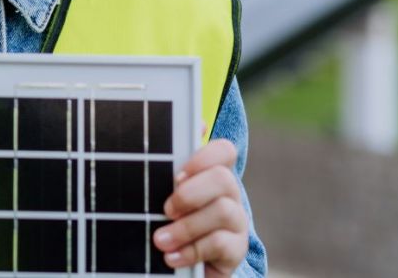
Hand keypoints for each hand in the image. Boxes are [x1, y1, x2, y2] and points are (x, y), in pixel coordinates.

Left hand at [155, 138, 247, 275]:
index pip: (224, 151)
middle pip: (223, 178)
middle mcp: (230, 195)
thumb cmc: (172, 222)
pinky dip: (191, 250)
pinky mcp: (237, 250)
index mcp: (212, 175)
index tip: (177, 176)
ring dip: (186, 227)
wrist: (185, 267)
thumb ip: (166, 171)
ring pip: (223, 211)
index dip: (203, 157)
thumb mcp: (165, 196)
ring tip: (160, 240)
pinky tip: (171, 257)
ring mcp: (237, 222)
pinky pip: (220, 244)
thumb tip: (184, 133)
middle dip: (189, 194)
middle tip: (167, 210)